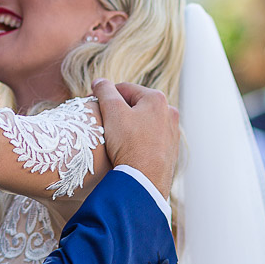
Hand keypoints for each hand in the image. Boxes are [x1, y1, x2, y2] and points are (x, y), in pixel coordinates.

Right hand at [92, 80, 179, 198]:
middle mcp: (169, 113)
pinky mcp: (170, 151)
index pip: (124, 89)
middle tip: (102, 121)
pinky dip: (138, 140)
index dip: (105, 95)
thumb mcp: (112, 112)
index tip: (91, 104)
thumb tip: (99, 82)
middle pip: (135, 105)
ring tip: (114, 137)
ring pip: (143, 122)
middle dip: (118, 111)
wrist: (145, 181)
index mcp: (157, 99)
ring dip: (128, 125)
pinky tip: (127, 149)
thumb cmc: (129, 144)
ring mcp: (172, 133)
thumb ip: (104, 91)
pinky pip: (150, 139)